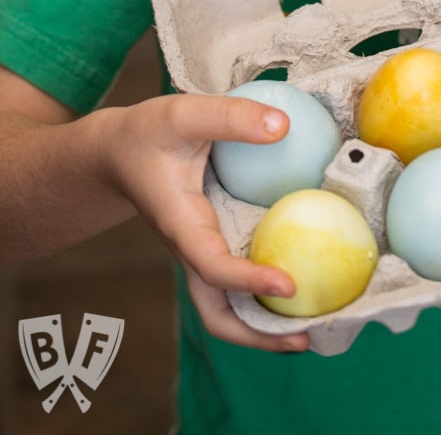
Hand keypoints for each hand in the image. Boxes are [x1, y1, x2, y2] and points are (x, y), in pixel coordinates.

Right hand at [103, 93, 309, 351]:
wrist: (117, 152)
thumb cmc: (147, 133)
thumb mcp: (184, 113)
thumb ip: (230, 117)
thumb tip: (283, 126)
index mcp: (181, 224)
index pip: (212, 266)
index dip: (248, 281)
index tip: (288, 286)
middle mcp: (190, 249)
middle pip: (217, 314)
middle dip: (258, 335)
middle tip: (307, 337)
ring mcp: (200, 252)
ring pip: (227, 306)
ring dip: (264, 324)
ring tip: (312, 325)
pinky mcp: (211, 244)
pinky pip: (237, 281)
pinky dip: (264, 293)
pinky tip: (302, 276)